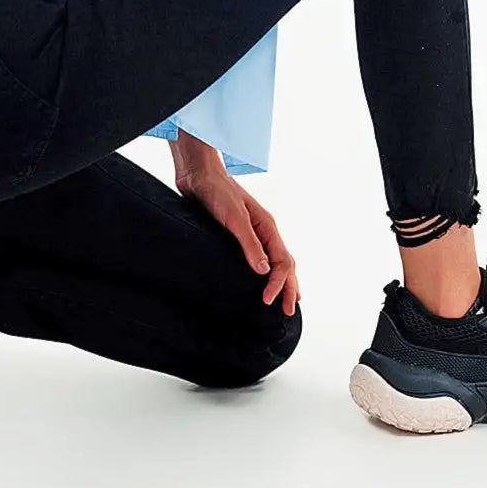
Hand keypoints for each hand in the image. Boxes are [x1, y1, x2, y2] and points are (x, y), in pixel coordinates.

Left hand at [177, 170, 300, 315]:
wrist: (197, 176)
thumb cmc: (217, 192)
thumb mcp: (234, 218)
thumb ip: (249, 243)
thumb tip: (264, 271)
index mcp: (267, 227)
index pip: (283, 261)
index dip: (278, 284)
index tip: (267, 301)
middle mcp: (263, 231)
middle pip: (284, 263)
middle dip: (289, 288)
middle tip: (287, 312)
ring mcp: (251, 233)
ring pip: (274, 261)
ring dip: (281, 282)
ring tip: (284, 301)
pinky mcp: (236, 235)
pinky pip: (258, 258)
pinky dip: (265, 273)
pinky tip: (259, 281)